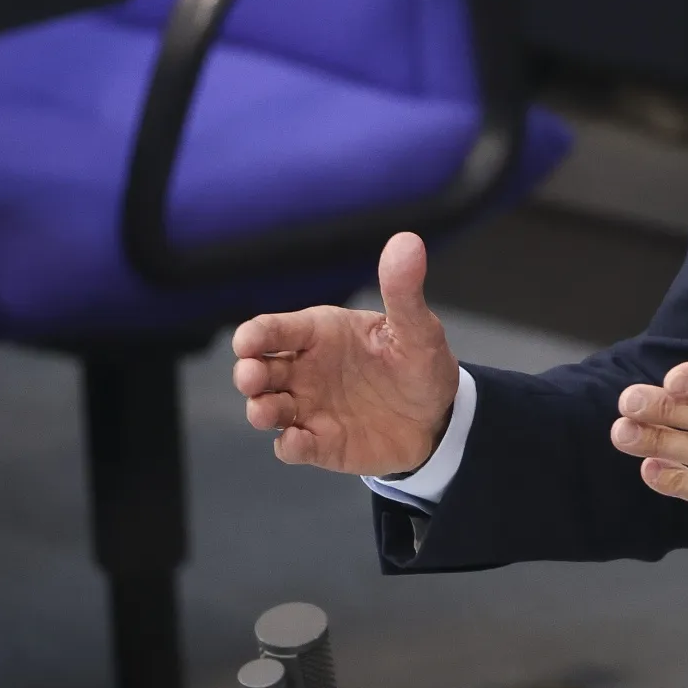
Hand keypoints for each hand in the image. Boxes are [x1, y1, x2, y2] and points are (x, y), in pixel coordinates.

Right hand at [231, 231, 459, 475]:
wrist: (440, 416)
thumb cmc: (420, 363)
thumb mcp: (417, 327)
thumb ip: (403, 290)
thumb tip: (407, 241)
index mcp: (320, 333)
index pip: (275, 329)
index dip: (255, 334)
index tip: (246, 341)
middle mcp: (305, 369)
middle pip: (259, 369)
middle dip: (248, 373)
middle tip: (251, 377)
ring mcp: (309, 407)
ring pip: (267, 407)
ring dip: (260, 409)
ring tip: (264, 411)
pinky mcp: (320, 442)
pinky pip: (293, 446)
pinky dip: (289, 445)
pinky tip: (295, 442)